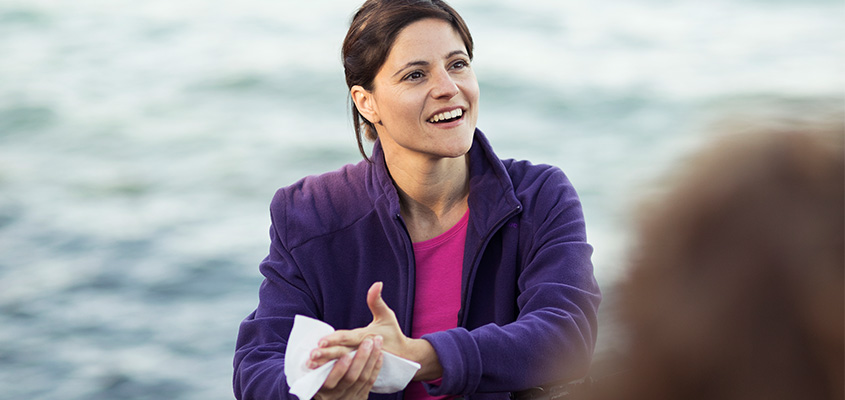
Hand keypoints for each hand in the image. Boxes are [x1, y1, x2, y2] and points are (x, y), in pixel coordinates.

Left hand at [310, 282, 442, 380]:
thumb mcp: (387, 316)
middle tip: (312, 354)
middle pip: (341, 353)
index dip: (335, 339)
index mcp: (366, 337)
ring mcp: (359, 361)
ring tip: (310, 364)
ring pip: (340, 363)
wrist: (404, 357)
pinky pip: (342, 371)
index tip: (322, 341)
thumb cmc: (393, 334)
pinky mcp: (357, 369)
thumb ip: (377, 301)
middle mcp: (361, 350)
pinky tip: (317, 373)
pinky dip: (329, 372)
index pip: (348, 338)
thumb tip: (377, 283)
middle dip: (326, 354)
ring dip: (325, 364)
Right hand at [313, 336, 383, 399]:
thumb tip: (319, 344)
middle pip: (351, 378)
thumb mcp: (314, 373)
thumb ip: (319, 361)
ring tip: (377, 341)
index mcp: (322, 389)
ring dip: (371, 358)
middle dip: (361, 358)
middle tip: (367, 341)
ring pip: (363, 378)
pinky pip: (370, 382)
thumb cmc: (319, 377)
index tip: (346, 355)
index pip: (329, 381)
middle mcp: (335, 395)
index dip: (339, 369)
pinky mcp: (360, 397)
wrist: (334, 397)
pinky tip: (380, 354)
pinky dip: (376, 367)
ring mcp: (349, 397)